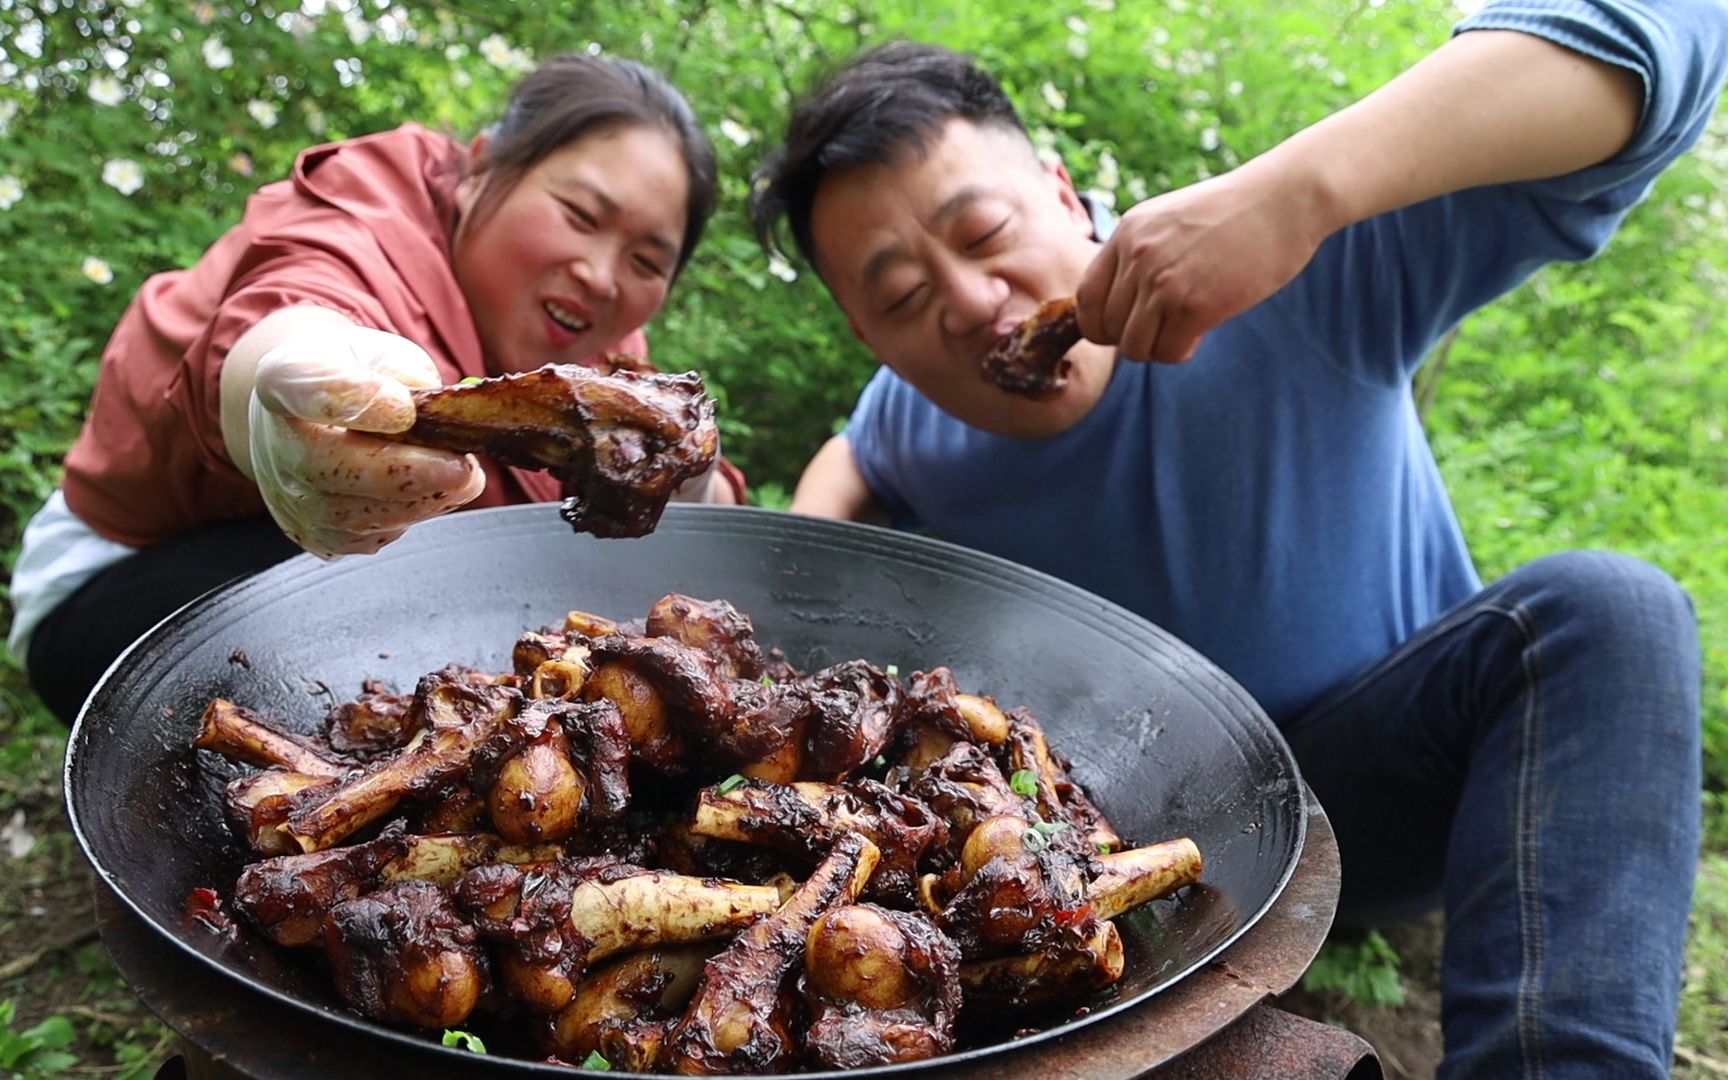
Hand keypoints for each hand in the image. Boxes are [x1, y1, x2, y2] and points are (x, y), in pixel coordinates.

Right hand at [247, 325, 484, 556]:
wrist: (310, 415)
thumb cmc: (355, 376)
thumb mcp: (381, 352)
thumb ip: (406, 372)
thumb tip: (430, 410)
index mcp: (285, 380)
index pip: (308, 390)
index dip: (357, 401)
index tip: (404, 409)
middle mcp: (275, 444)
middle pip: (335, 469)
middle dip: (410, 474)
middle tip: (463, 469)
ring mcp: (288, 496)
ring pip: (356, 515)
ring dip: (419, 501)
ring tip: (459, 478)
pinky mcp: (311, 533)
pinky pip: (365, 539)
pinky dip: (406, 519)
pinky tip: (428, 495)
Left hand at [1075, 167, 1327, 362]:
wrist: (1284, 199)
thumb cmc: (1232, 213)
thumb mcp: (1169, 220)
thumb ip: (1139, 254)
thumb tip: (1118, 308)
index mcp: (1127, 234)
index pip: (1085, 299)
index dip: (1099, 324)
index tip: (1123, 327)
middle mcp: (1138, 257)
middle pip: (1107, 329)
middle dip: (1132, 338)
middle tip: (1163, 328)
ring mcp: (1164, 281)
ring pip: (1134, 347)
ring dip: (1156, 349)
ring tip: (1182, 332)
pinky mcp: (1195, 305)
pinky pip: (1168, 352)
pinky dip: (1180, 352)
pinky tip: (1200, 332)